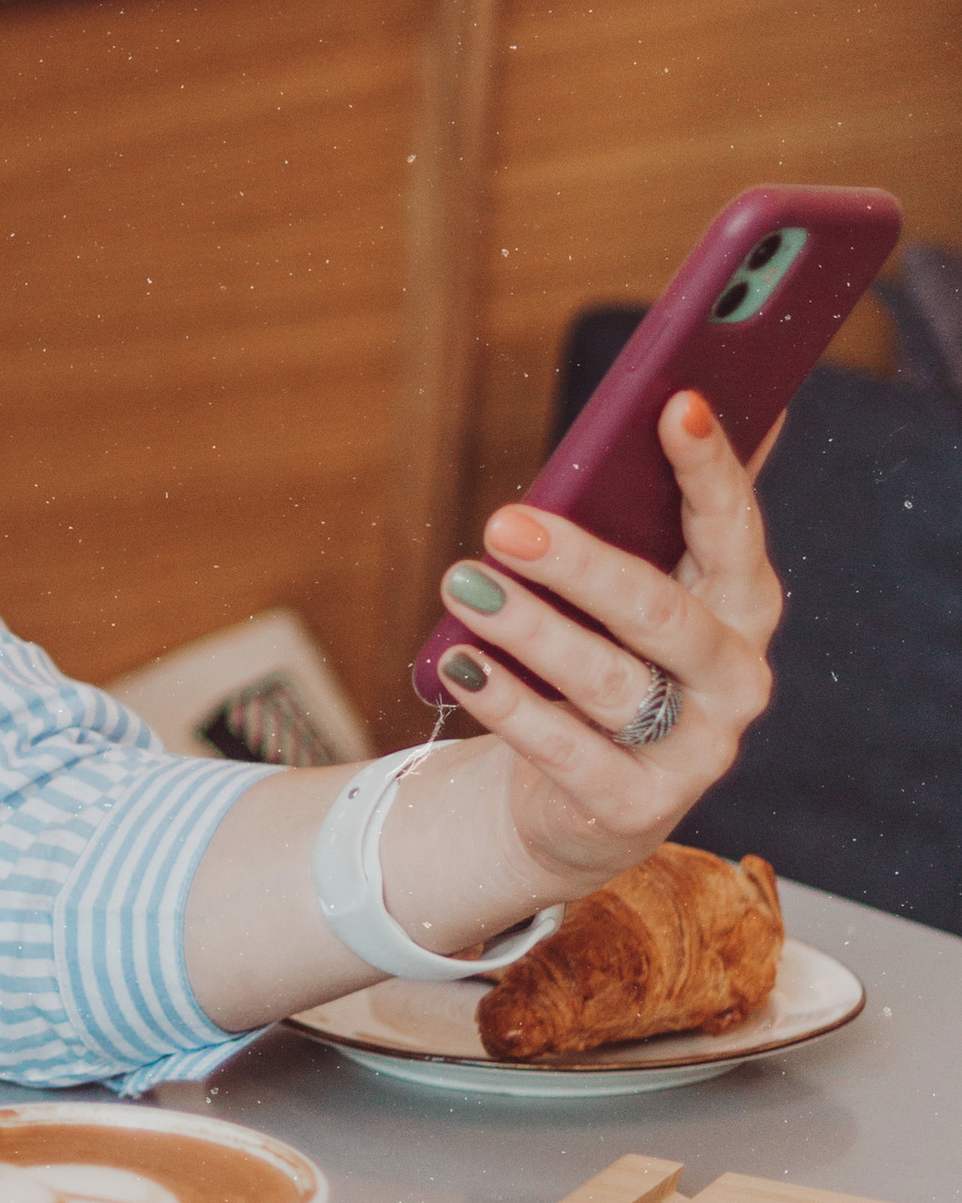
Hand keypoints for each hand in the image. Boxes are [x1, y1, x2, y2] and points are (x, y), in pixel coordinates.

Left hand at [430, 391, 784, 902]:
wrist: (579, 801)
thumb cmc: (608, 658)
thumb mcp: (629, 588)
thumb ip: (651, 510)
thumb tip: (670, 394)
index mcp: (742, 606)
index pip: (734, 528)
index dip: (709, 468)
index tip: (674, 403)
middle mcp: (735, 679)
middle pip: (662, 613)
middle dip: (582, 565)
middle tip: (503, 523)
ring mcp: (695, 751)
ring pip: (609, 681)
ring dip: (529, 629)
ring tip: (462, 584)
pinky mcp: (637, 808)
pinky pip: (566, 751)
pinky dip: (508, 704)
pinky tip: (459, 662)